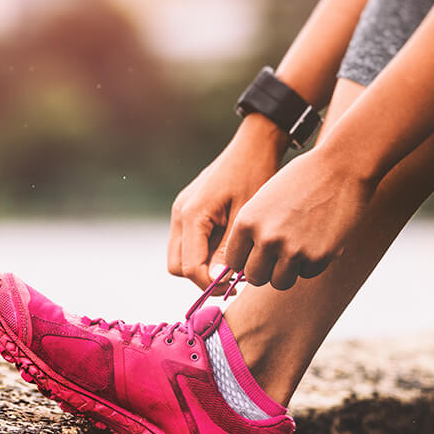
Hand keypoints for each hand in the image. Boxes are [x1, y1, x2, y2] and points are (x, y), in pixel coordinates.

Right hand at [168, 115, 287, 289]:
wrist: (253, 146)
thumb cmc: (255, 175)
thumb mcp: (245, 215)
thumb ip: (229, 248)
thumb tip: (218, 279)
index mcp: (192, 214)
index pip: (190, 267)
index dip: (210, 284)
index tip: (235, 287)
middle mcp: (180, 213)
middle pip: (178, 266)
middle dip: (202, 277)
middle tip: (232, 278)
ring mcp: (182, 211)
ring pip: (180, 256)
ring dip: (202, 265)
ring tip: (233, 261)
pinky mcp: (189, 210)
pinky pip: (188, 242)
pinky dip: (204, 251)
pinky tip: (229, 246)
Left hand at [223, 145, 376, 289]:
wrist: (340, 167)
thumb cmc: (300, 181)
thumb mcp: (264, 201)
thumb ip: (251, 230)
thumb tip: (238, 267)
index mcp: (247, 221)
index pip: (233, 261)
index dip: (244, 261)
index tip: (254, 255)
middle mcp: (266, 238)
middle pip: (254, 277)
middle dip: (264, 270)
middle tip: (276, 257)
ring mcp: (293, 250)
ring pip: (279, 282)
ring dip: (286, 271)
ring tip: (296, 248)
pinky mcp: (319, 257)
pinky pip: (306, 274)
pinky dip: (310, 264)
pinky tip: (317, 240)